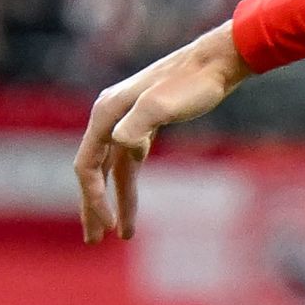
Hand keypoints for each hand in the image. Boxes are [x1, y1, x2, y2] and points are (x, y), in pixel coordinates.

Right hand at [73, 22, 249, 241]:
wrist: (216, 63)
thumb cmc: (193, 84)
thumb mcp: (163, 105)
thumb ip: (139, 124)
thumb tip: (122, 146)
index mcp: (106, 114)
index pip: (88, 165)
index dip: (93, 198)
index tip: (107, 226)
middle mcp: (110, 118)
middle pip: (94, 171)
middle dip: (93, 207)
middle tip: (94, 241)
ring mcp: (126, 122)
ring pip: (114, 170)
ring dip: (115, 201)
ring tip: (120, 234)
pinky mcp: (144, 126)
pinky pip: (130, 163)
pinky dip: (129, 186)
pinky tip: (132, 206)